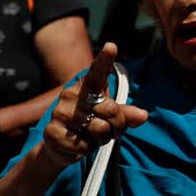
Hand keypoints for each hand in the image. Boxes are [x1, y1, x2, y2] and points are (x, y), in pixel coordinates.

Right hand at [39, 44, 147, 170]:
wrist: (62, 146)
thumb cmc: (93, 125)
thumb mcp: (112, 117)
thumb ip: (127, 114)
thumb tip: (143, 115)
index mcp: (87, 86)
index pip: (97, 72)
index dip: (105, 60)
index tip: (112, 46)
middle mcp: (71, 95)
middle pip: (111, 109)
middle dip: (118, 125)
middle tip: (111, 130)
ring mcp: (60, 113)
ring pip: (99, 129)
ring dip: (103, 138)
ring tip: (94, 137)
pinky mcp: (52, 132)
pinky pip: (84, 144)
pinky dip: (88, 148)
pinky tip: (79, 145)